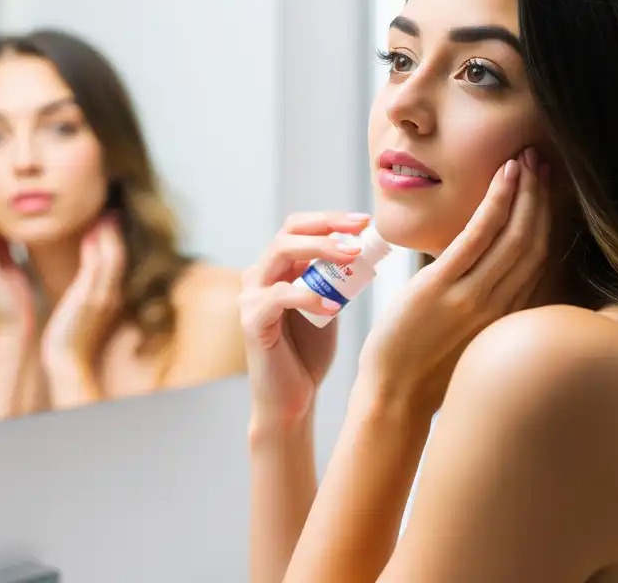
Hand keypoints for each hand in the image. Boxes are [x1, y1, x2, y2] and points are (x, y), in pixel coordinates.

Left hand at [40, 215, 125, 368]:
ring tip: (105, 210)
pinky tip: (92, 231)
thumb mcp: (82, 307)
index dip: (115, 234)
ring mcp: (103, 296)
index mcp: (110, 293)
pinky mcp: (91, 299)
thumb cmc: (69, 336)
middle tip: (111, 203)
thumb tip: (82, 263)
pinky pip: (98, 266)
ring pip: (113, 256)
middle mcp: (112, 292)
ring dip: (109, 232)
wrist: (66, 362)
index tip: (109, 214)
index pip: (117, 257)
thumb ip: (85, 285)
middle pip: (120, 252)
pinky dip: (97, 247)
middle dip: (116, 227)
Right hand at [239, 211, 372, 427]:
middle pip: (289, 231)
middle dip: (328, 226)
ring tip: (352, 257)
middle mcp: (260, 275)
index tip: (365, 221)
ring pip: (281, 252)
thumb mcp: (330, 304)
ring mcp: (251, 296)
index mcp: (278, 268)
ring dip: (320, 249)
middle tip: (360, 232)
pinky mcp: (251, 320)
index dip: (331, 220)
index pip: (300, 228)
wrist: (293, 398)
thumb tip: (366, 249)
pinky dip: (308, 297)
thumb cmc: (309, 352)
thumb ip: (336, 278)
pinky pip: (279, 296)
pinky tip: (333, 308)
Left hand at [358, 147, 550, 414]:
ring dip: (525, 192)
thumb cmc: (428, 367)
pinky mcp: (442, 290)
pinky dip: (495, 203)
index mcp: (511, 317)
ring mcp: (473, 298)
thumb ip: (492, 305)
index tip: (553, 187)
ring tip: (527, 159)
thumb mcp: (473, 335)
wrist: (395, 397)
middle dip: (543, 197)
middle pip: (536, 241)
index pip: (543, 258)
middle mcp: (502, 307)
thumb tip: (495, 271)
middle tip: (545, 160)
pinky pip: (477, 238)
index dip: (552, 218)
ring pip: (515, 235)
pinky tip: (503, 178)